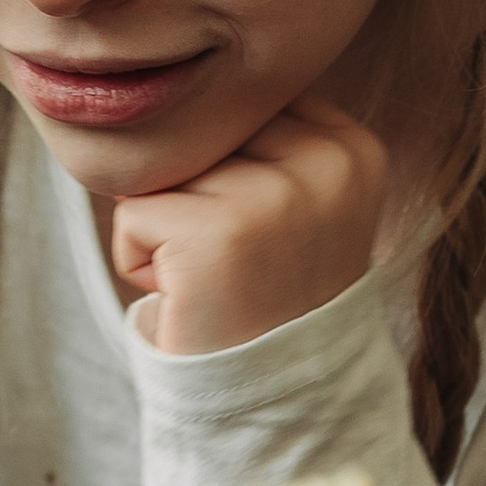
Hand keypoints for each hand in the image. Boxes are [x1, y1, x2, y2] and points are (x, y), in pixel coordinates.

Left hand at [112, 91, 386, 354]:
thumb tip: (179, 81)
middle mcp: (326, 165)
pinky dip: (137, 260)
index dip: (226, 168)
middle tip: (232, 264)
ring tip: (211, 279)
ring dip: (162, 226)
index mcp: (354, 149)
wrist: (270, 405)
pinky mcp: (214, 234)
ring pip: (165, 168)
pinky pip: (132, 213)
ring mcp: (274, 198)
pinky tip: (187, 296)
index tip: (258, 235)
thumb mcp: (297, 203)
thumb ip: (263, 138)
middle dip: (192, 193)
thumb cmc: (266, 300)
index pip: (246, 105)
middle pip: (204, 130)